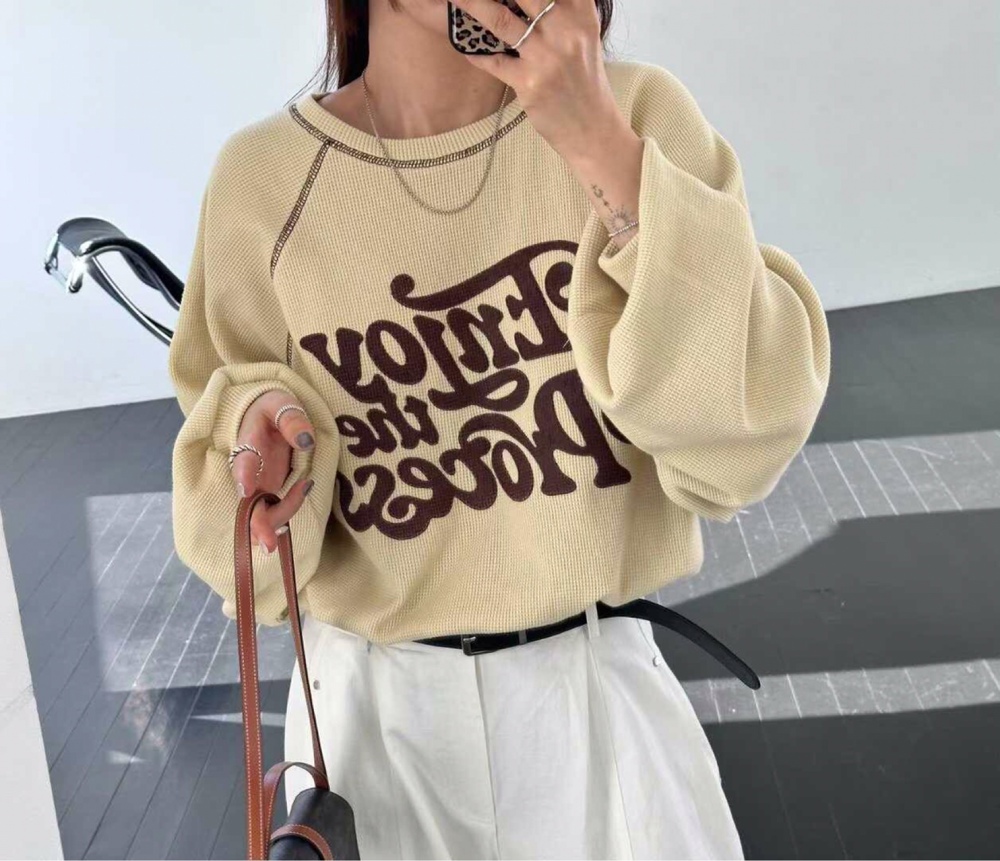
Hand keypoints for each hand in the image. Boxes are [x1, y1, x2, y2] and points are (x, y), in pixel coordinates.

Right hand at [230, 390, 316, 553]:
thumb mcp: (281, 404)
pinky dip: (286, 513)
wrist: (266, 416)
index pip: (242, 462)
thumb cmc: (271, 409)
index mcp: (247, 447)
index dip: (244, 475)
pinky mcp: (270, 493)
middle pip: (249, 504)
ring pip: (263, 514)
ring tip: (306, 484)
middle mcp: (250, 474)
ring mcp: (260, 487)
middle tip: (269, 546)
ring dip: (280, 518)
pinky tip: (304, 490)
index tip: (245, 489)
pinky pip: (275, 512)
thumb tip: (307, 441)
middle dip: (257, 525)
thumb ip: (291, 419)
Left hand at [445, 0, 632, 163]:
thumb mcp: (583, 38)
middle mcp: (565, 30)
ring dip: (471, 5)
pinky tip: (466, 48)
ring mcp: (546, 57)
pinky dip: (476, 54)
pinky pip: (493, 62)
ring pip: (500, 20)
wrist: (593, 130)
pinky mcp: (530, 83)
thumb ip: (564, 10)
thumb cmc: (584, 83)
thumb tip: (528, 2)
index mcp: (581, 14)